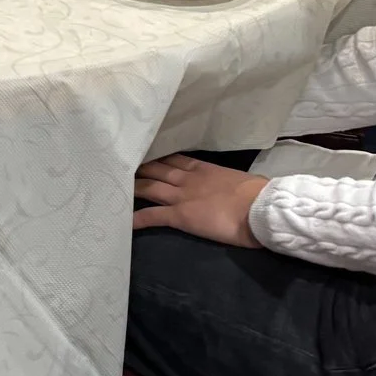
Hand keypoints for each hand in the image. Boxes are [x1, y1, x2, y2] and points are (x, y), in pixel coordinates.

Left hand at [132, 155, 268, 247]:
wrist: (259, 208)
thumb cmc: (258, 195)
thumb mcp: (242, 182)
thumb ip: (233, 183)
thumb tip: (241, 188)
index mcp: (205, 169)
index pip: (176, 159)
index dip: (159, 157)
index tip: (146, 154)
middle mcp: (188, 179)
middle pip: (157, 169)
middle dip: (140, 168)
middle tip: (122, 166)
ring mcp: (182, 196)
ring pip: (150, 187)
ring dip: (134, 186)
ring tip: (117, 186)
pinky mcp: (180, 215)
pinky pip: (153, 215)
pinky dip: (138, 218)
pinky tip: (125, 221)